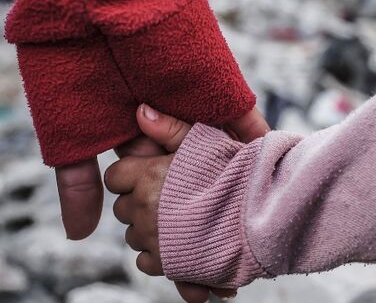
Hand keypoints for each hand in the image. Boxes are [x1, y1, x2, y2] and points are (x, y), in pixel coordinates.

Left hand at [106, 105, 241, 302]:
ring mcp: (153, 238)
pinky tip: (179, 244)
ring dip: (148, 229)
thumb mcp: (204, 142)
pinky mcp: (166, 264)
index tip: (150, 175)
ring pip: (133, 235)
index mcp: (148, 176)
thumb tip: (141, 110)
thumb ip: (170, 128)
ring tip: (179, 221)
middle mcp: (144, 208)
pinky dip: (157, 255)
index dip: (131, 176)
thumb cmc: (235, 174)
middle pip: (123, 208)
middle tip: (168, 198)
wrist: (260, 215)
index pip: (115, 177)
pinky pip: (144, 261)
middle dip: (140, 203)